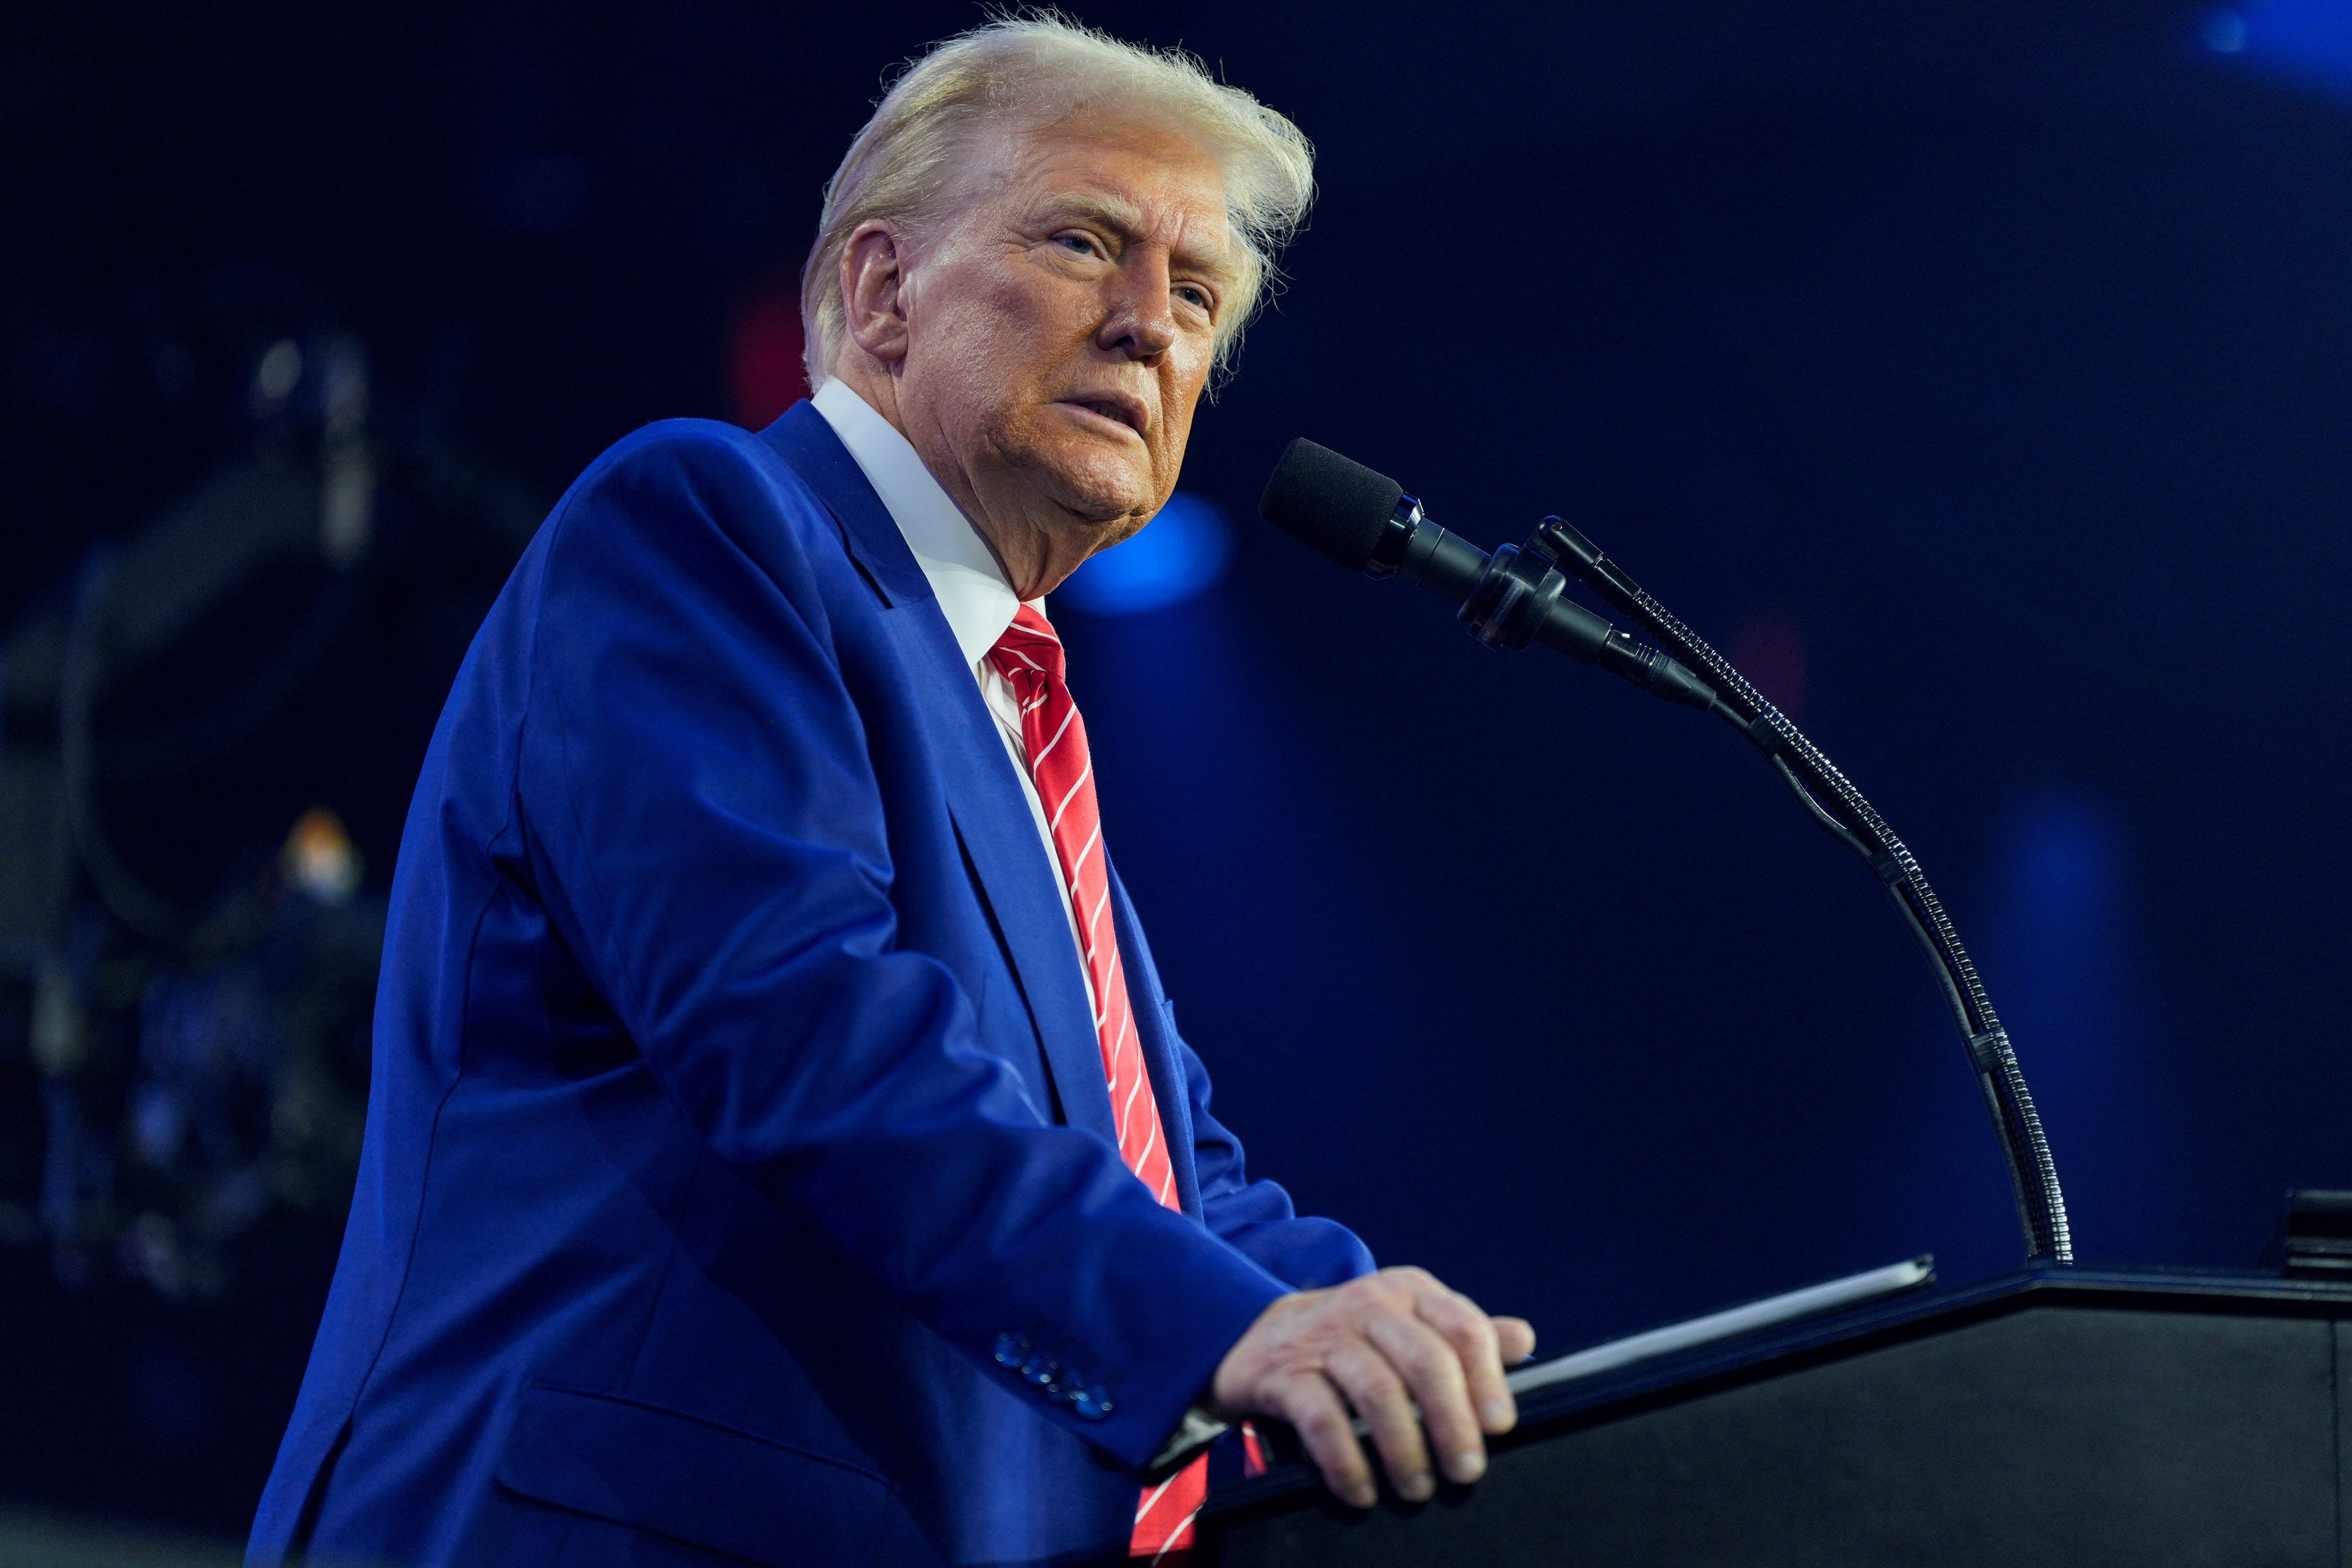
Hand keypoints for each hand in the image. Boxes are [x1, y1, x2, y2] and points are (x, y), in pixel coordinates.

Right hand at [1210, 1267, 1535, 1507]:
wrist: (1257, 1335)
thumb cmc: (1353, 1339)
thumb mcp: (1407, 1324)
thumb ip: (1462, 1334)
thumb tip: (1523, 1340)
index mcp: (1409, 1292)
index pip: (1462, 1327)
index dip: (1488, 1379)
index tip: (1499, 1427)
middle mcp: (1369, 1305)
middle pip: (1426, 1361)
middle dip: (1453, 1423)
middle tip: (1467, 1472)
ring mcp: (1324, 1336)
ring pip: (1378, 1391)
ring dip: (1405, 1449)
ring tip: (1418, 1489)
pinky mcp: (1285, 1374)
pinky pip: (1322, 1420)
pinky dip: (1346, 1463)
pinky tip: (1362, 1493)